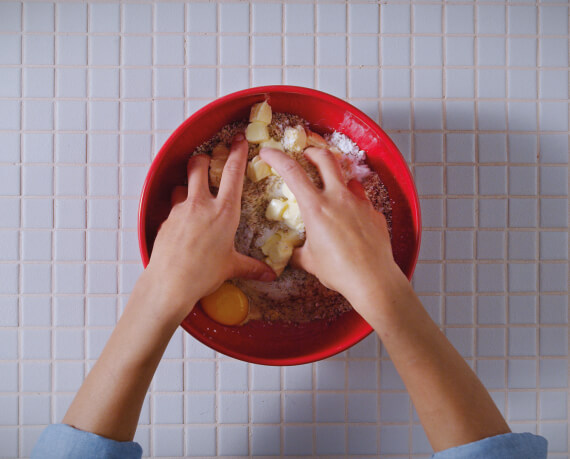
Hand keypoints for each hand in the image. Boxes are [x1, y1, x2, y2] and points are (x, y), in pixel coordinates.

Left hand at [145, 134, 275, 322]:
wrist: (169, 283)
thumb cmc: (203, 274)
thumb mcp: (231, 267)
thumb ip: (251, 267)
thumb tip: (270, 274)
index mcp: (224, 211)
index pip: (233, 172)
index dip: (237, 152)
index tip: (238, 140)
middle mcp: (201, 204)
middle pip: (199, 165)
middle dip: (204, 158)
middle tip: (208, 160)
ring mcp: (180, 210)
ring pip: (182, 183)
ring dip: (188, 183)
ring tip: (194, 193)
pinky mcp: (166, 220)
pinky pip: (173, 205)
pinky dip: (179, 207)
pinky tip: (183, 221)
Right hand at [259, 146, 405, 312]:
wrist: (373, 280)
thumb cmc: (338, 271)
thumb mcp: (310, 262)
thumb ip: (298, 253)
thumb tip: (290, 254)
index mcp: (316, 208)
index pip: (292, 172)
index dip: (277, 158)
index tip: (267, 153)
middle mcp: (338, 198)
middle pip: (325, 158)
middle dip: (313, 151)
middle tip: (306, 155)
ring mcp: (359, 203)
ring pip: (347, 177)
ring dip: (337, 178)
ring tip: (332, 190)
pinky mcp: (374, 212)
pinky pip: (362, 199)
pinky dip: (353, 201)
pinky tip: (351, 217)